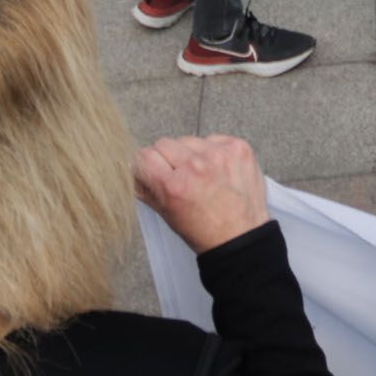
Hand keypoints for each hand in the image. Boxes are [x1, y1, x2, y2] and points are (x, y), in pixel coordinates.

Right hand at [133, 134, 271, 252]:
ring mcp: (219, 154)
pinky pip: (213, 138)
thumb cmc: (206, 231)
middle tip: (178, 176)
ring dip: (190, 153)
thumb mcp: (167, 215)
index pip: (143, 157)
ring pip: (188, 139)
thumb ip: (146, 190)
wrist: (242, 236)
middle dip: (167, 159)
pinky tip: (218, 170)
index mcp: (174, 186)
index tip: (152, 172)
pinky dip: (212, 151)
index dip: (146, 166)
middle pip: (163, 143)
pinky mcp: (238, 148)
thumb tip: (133, 172)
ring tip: (202, 175)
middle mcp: (195, 166)